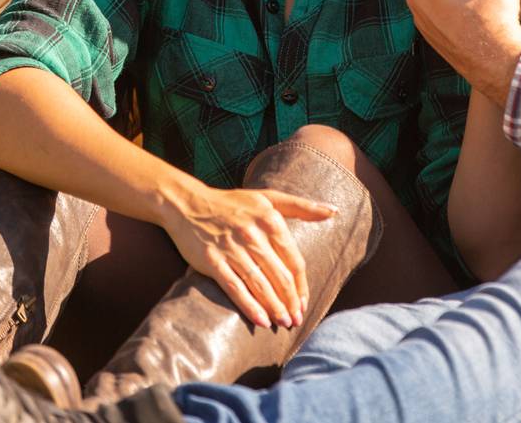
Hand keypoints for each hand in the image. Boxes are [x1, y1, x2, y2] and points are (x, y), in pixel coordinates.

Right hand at [156, 178, 334, 329]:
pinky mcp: (212, 261)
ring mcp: (232, 248)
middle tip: (296, 320)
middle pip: (280, 276)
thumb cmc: (231, 203)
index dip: (302, 285)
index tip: (304, 303)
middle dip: (291, 302)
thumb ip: (301, 206)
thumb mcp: (267, 197)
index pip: (294, 260)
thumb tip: (334, 212)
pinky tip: (261, 321)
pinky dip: (249, 306)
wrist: (186, 203)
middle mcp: (253, 234)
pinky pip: (234, 288)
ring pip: (260, 284)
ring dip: (275, 308)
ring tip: (284, 324)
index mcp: (270, 219)